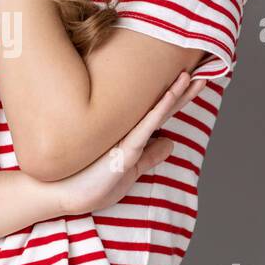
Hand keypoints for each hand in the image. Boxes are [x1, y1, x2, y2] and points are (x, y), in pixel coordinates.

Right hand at [49, 70, 207, 216]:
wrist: (63, 194)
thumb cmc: (91, 184)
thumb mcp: (131, 171)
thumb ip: (150, 156)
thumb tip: (172, 143)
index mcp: (133, 137)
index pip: (161, 113)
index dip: (178, 97)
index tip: (194, 81)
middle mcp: (130, 131)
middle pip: (162, 107)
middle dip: (183, 90)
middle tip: (201, 69)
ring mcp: (126, 137)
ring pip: (157, 111)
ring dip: (176, 93)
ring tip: (191, 76)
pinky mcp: (124, 149)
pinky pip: (147, 125)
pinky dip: (161, 109)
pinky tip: (173, 95)